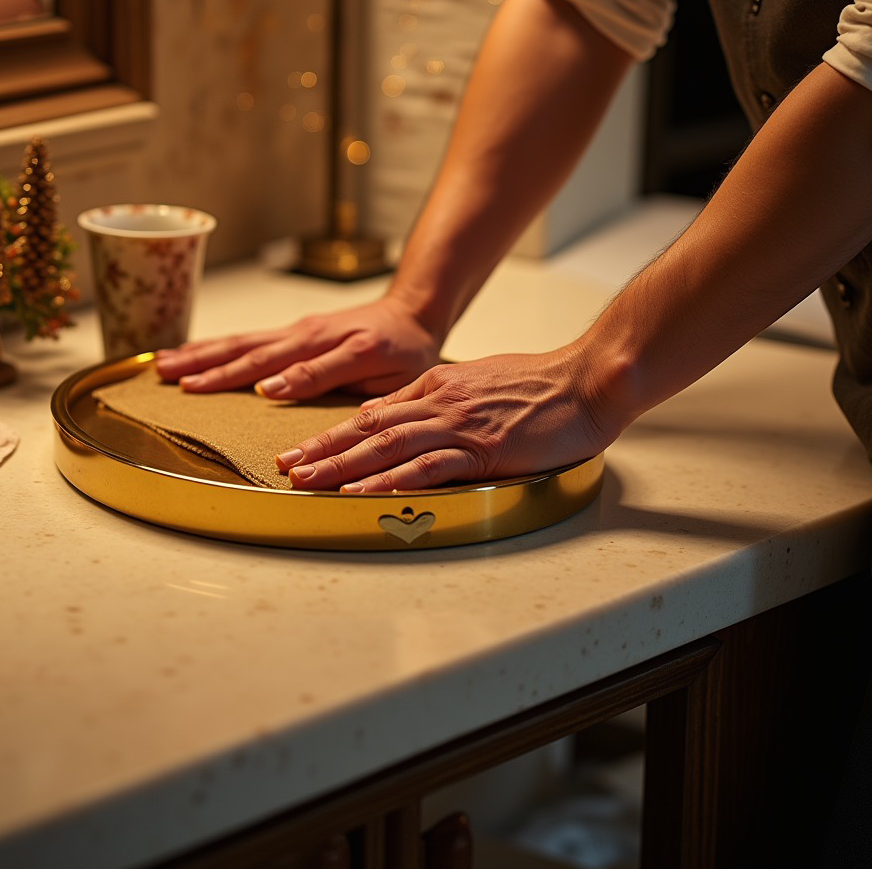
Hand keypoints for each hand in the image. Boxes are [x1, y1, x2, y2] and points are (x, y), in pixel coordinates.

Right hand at [154, 297, 441, 398]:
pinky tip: (183, 355)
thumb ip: (362, 388)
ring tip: (162, 366)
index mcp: (353, 349)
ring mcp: (298, 330)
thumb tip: (314, 401)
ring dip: (201, 355)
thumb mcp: (400, 377)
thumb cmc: (407, 352)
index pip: (314, 368)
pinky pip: (245, 340)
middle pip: (262, 352)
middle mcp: (316, 334)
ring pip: (242, 344)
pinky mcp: (288, 331)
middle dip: (218, 367)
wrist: (409, 312)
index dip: (289, 380)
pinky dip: (211, 347)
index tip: (260, 392)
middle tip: (177, 381)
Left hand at [274, 350, 616, 491]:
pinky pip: (428, 466)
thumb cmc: (539, 385)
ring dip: (343, 465)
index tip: (304, 449)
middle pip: (369, 427)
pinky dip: (392, 479)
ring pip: (388, 445)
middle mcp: (439, 402)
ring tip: (307, 480)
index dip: (334, 433)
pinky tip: (364, 491)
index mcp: (436, 386)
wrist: (585, 380)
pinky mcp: (483, 448)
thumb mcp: (476, 382)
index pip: (373, 412)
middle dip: (323, 449)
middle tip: (285, 466)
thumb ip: (435, 399)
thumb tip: (395, 416)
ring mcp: (459, 424)